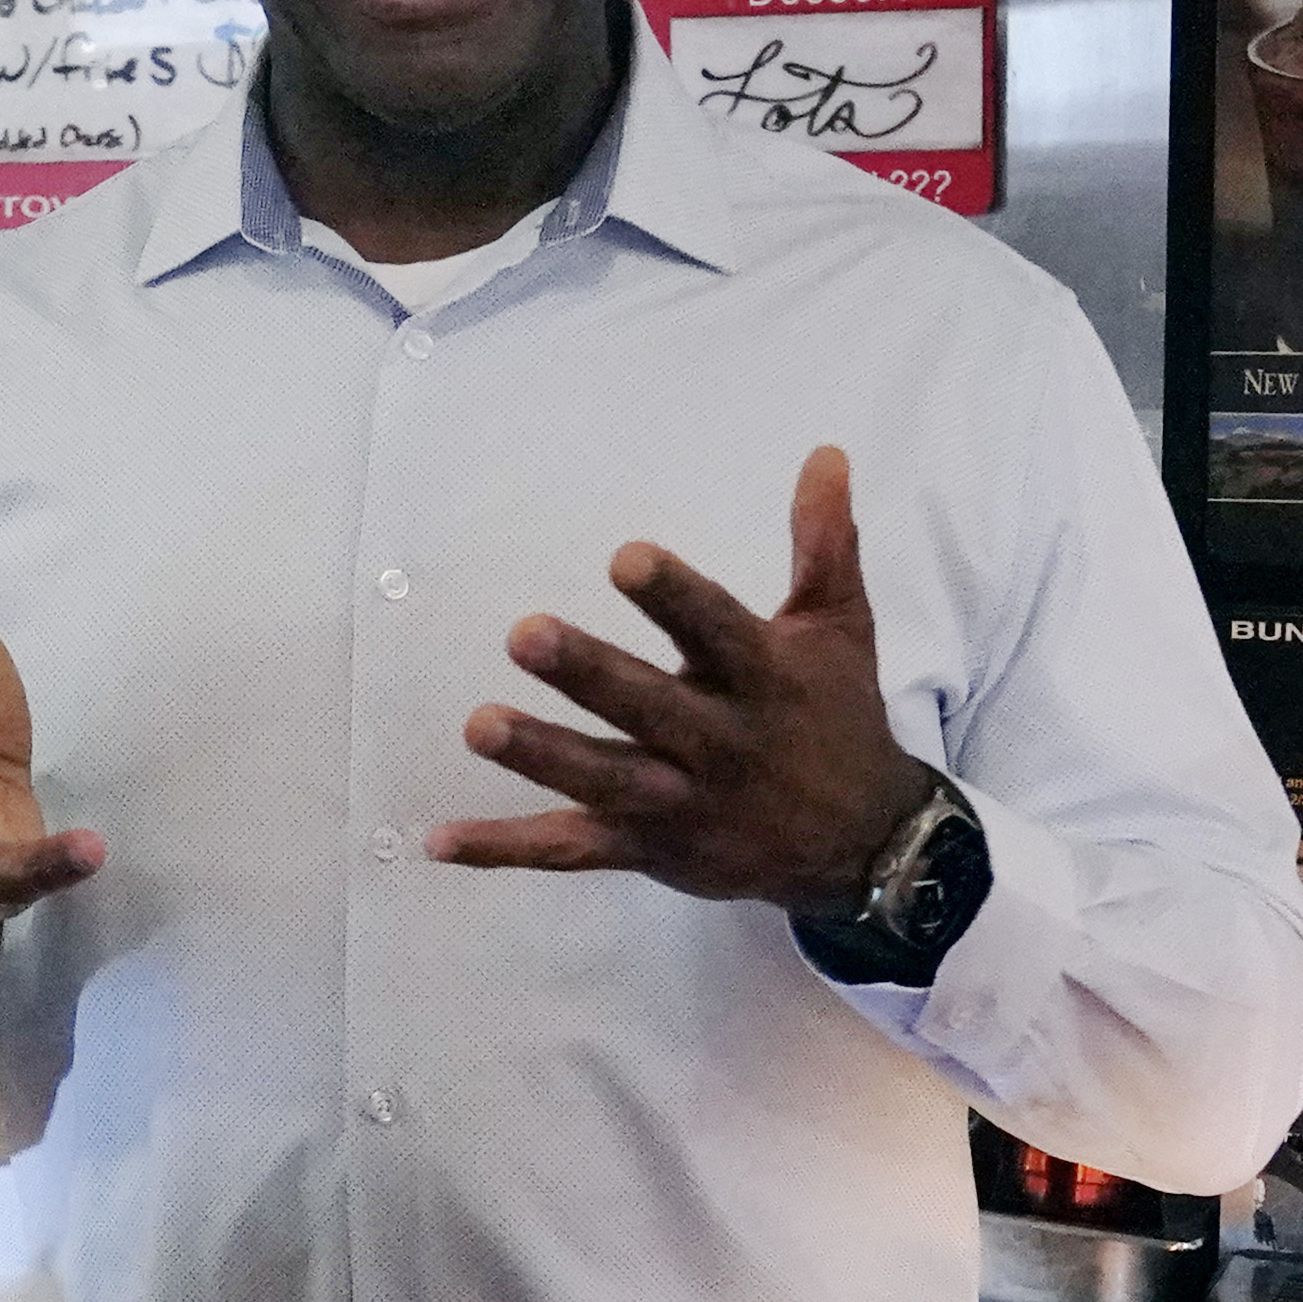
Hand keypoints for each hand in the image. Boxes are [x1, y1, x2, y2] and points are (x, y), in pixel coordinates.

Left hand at [430, 444, 934, 914]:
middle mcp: (719, 742)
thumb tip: (826, 451)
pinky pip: (570, 850)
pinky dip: (505, 849)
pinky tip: (439, 839)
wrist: (864, 845)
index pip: (716, 629)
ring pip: (603, 780)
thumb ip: (823, 542)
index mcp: (763, 678)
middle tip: (524, 634)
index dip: (673, 596)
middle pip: (647, 707)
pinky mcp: (649, 848)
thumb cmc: (841, 718)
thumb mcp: (840, 628)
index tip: (625, 558)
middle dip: (587, 674)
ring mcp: (680, 802)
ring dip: (541, 756)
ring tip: (478, 727)